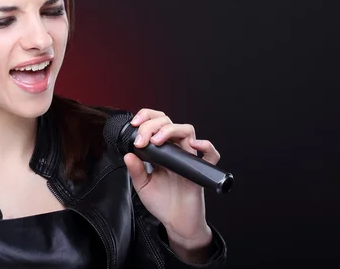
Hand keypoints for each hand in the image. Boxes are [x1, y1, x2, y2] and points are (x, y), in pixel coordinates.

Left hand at [124, 108, 220, 254]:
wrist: (176, 221)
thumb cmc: (162, 203)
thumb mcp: (142, 186)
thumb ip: (135, 170)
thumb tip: (128, 155)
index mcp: (160, 151)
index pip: (156, 123)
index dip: (146, 118)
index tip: (135, 125)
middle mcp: (175, 150)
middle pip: (169, 122)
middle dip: (152, 125)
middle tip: (143, 140)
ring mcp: (188, 158)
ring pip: (187, 130)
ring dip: (170, 130)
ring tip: (157, 140)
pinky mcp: (200, 170)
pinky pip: (211, 154)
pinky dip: (206, 146)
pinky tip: (194, 146)